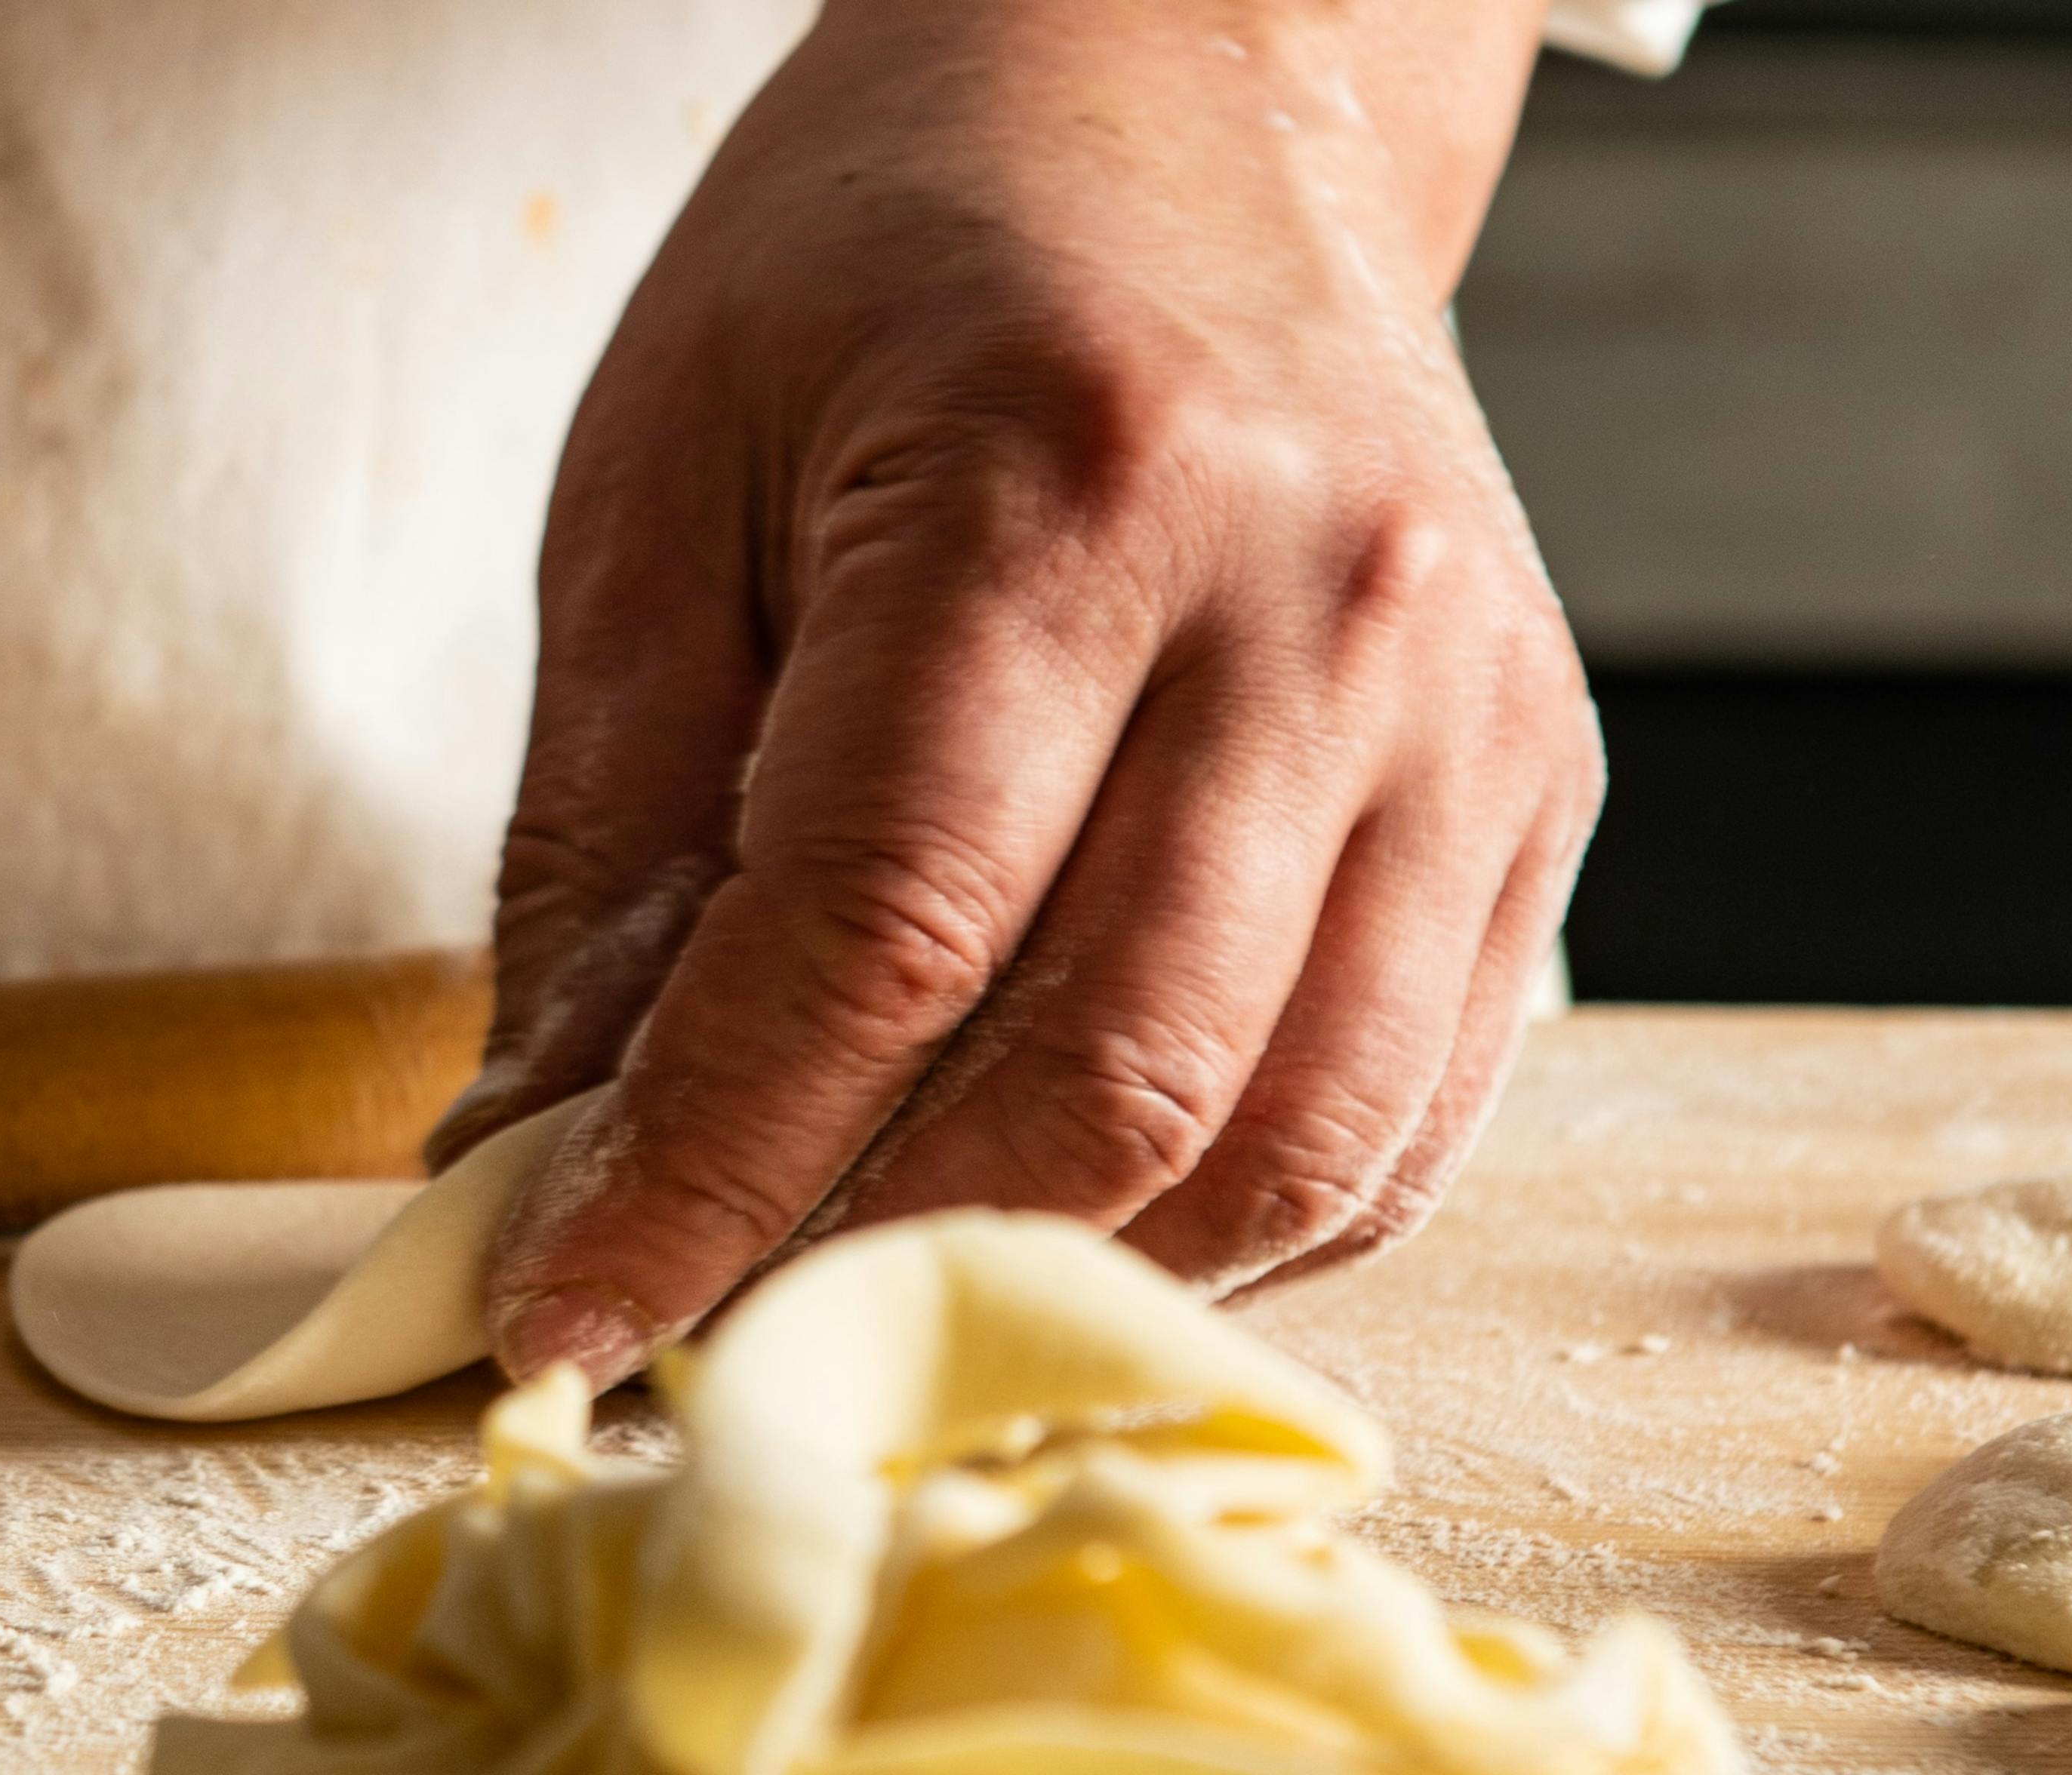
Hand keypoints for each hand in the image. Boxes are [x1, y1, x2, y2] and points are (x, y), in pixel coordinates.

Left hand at [451, 0, 1596, 1382]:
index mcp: (1070, 487)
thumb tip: (534, 1161)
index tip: (559, 1323)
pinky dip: (1222, 1233)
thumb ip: (606, 841)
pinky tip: (1065, 1225)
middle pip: (1107, 1082)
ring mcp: (1466, 712)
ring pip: (1288, 1146)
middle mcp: (1315, 609)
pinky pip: (1399, 1123)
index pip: (873, 943)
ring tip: (873, 1308)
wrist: (1199, 89)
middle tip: (702, 1352)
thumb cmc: (902, 260)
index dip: (703, 1182)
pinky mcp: (1537, 793)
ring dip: (1063, 1288)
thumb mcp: (662, 478)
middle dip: (875, 1270)